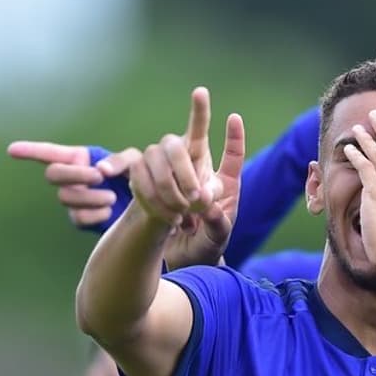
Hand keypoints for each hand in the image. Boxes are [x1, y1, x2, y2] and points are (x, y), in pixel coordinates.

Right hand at [7, 141, 139, 226]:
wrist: (147, 204)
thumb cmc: (138, 176)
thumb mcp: (134, 161)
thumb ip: (120, 160)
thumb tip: (100, 169)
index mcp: (79, 158)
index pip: (49, 153)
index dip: (30, 151)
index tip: (11, 150)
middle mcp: (71, 178)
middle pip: (53, 174)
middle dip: (75, 175)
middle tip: (98, 177)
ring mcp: (74, 199)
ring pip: (65, 197)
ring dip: (89, 197)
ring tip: (111, 197)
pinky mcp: (82, 218)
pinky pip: (78, 217)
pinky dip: (94, 214)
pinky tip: (108, 211)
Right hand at [130, 87, 246, 264]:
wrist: (178, 258)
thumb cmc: (206, 247)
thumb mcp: (217, 240)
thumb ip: (218, 222)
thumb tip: (207, 202)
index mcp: (223, 184)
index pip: (232, 155)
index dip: (234, 136)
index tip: (234, 117)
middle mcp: (198, 170)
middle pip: (191, 144)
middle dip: (188, 170)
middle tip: (195, 200)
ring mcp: (171, 171)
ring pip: (162, 154)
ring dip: (170, 186)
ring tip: (182, 216)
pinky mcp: (148, 179)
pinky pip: (141, 172)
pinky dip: (151, 195)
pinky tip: (167, 218)